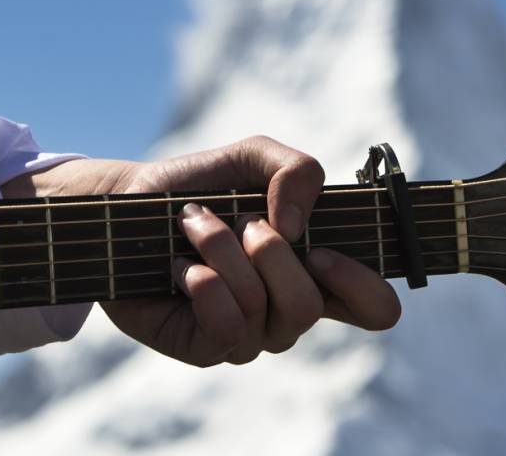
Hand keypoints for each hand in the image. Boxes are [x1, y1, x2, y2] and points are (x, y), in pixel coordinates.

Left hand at [1, 136, 400, 365]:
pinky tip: (179, 266)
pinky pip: (225, 330)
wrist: (129, 201)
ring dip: (224, 253)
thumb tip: (293, 228)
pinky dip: (203, 284)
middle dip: (272, 254)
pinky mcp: (204, 347)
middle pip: (311, 308)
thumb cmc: (201, 185)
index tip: (323, 250)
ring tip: (194, 225)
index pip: (376, 310)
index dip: (363, 286)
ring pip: (262, 312)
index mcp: (317, 272)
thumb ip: (298, 170)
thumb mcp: (255, 157)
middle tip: (242, 221)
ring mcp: (248, 335)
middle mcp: (287, 311)